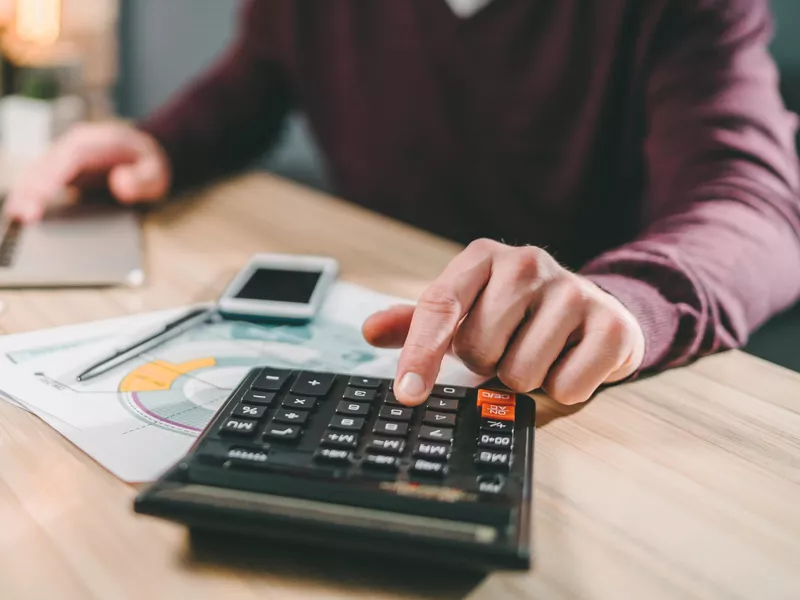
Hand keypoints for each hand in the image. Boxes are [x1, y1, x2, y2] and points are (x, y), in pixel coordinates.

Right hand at [3, 122, 170, 222]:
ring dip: (25, 194)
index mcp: (96, 142)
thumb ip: (142, 179)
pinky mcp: (59, 168)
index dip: (51, 178)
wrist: (144, 152)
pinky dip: (28, 194)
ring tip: (17, 219)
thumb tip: (121, 184)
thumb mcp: (156, 172)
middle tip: (22, 217)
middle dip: (31, 191)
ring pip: (36, 172)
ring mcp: (63, 156)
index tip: (39, 199)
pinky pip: (39, 179)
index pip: (68, 159)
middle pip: (45, 165)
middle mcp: (73, 145)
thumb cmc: (149, 164)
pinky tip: (21, 213)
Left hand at [363, 239, 644, 405]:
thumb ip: (418, 322)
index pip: (440, 306)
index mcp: (483, 257)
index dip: (420, 354)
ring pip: (521, 374)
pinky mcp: (610, 324)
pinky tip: (570, 360)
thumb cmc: (517, 313)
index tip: (407, 395)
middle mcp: (527, 262)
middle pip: (480, 350)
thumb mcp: (466, 310)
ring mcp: (572, 289)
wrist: (594, 308)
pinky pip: (567, 387)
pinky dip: (563, 388)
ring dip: (526, 379)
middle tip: (508, 346)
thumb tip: (370, 329)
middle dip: (489, 364)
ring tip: (539, 351)